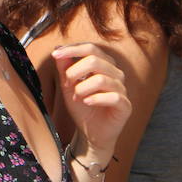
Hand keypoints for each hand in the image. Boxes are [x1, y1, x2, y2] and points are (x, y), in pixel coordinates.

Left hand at [51, 42, 131, 158]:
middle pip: (95, 60)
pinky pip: (113, 97)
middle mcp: (116, 74)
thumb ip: (64, 68)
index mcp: (104, 64)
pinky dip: (96, 99)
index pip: (91, 48)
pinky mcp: (125, 105)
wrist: (91, 133)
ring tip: (76, 97)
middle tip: (66, 84)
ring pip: (102, 79)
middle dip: (74, 72)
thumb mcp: (68, 86)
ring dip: (82, 88)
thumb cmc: (82, 107)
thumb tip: (57, 49)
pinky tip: (86, 102)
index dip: (72, 49)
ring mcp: (122, 89)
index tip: (55, 54)